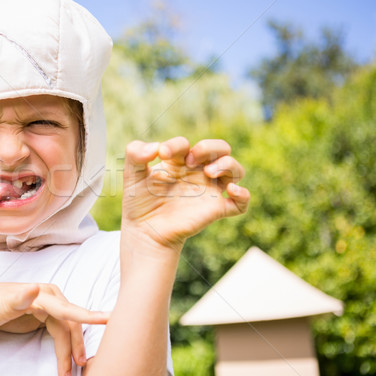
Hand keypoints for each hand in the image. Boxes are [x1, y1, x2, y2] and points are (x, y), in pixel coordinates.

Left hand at [0, 283, 109, 375]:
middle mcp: (49, 297)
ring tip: (67, 370)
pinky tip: (66, 357)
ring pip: (66, 330)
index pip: (68, 310)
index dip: (88, 317)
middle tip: (78, 367)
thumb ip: (19, 297)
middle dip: (75, 346)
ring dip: (69, 350)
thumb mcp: (1, 305)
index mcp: (42, 294)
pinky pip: (60, 331)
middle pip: (70, 324)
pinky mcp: (43, 315)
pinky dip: (64, 345)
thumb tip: (37, 287)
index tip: (108, 319)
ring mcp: (47, 306)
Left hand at [122, 137, 249, 248]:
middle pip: (220, 149)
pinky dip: (243, 195)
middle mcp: (198, 173)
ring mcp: (209, 191)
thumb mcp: (131, 175)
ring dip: (228, 165)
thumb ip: (135, 154)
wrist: (144, 232)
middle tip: (192, 159)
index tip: (162, 154)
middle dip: (210, 147)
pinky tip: (231, 190)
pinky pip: (241, 202)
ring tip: (209, 172)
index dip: (177, 144)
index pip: (186, 144)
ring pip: (235, 170)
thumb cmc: (139, 202)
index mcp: (180, 161)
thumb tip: (156, 147)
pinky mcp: (215, 210)